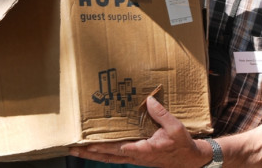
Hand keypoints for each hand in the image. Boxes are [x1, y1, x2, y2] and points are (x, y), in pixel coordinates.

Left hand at [69, 96, 210, 167]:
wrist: (188, 161)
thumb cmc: (182, 145)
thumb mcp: (175, 127)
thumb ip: (161, 114)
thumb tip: (148, 100)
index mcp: (145, 149)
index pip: (122, 148)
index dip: (104, 146)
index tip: (90, 143)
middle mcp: (137, 155)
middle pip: (109, 155)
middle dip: (90, 152)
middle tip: (73, 148)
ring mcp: (135, 158)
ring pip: (110, 158)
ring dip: (92, 155)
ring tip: (76, 150)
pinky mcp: (135, 157)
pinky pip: (115, 156)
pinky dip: (102, 154)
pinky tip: (93, 150)